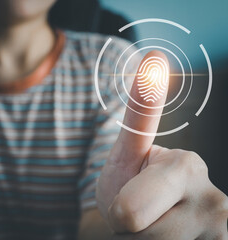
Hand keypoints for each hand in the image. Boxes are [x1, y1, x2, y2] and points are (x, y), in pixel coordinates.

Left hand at [96, 51, 227, 238]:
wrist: (141, 213)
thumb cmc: (129, 178)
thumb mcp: (127, 148)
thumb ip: (141, 110)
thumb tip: (156, 56)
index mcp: (188, 168)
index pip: (130, 212)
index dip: (122, 210)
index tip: (133, 190)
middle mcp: (216, 204)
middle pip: (140, 234)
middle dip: (130, 226)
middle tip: (138, 214)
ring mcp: (220, 232)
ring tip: (152, 227)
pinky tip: (170, 237)